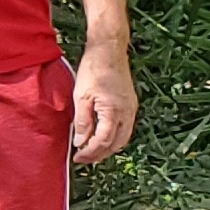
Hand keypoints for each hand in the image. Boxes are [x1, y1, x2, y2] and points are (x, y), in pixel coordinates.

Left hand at [71, 43, 137, 162]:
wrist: (109, 50)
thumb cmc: (93, 70)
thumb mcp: (81, 97)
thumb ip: (82, 122)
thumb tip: (80, 143)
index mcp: (114, 112)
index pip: (103, 142)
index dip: (90, 153)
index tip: (77, 158)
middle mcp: (127, 113)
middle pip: (116, 144)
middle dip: (100, 154)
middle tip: (84, 159)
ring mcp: (131, 109)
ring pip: (123, 138)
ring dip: (108, 148)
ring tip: (92, 152)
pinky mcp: (131, 104)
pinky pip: (125, 128)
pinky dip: (115, 138)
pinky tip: (103, 137)